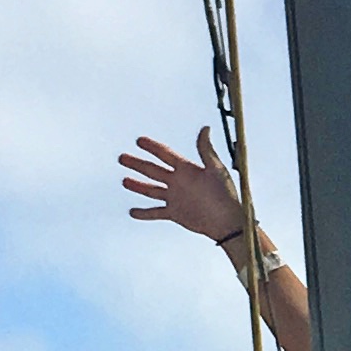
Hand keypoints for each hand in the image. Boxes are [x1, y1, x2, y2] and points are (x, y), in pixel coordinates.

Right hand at [120, 126, 258, 249]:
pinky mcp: (175, 213)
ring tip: (124, 181)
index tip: (139, 140)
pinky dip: (144, 213)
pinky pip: (156, 212)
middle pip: (153, 170)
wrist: (228, 222)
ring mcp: (175, 197)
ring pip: (152, 189)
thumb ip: (206, 150)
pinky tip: (132, 212)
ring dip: (138, 186)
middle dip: (137, 164)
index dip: (152, 147)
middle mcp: (179, 182)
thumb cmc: (226, 194)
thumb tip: (205, 128)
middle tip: (122, 157)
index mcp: (187, 169)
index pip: (165, 154)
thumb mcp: (216, 169)